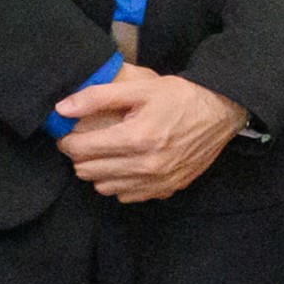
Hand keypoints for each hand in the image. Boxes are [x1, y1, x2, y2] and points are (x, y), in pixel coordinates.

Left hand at [53, 64, 242, 203]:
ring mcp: (158, 180)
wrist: (222, 112)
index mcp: (137, 138)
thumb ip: (97, 97)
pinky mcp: (167, 188)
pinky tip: (128, 165)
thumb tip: (61, 110)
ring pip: (103, 187)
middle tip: (90, 140)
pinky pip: (127, 196)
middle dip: (81, 155)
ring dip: (99, 171)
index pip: (79, 150)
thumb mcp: (140, 87)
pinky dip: (120, 183)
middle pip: (87, 171)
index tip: (70, 132)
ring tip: (109, 153)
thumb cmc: (180, 97)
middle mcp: (146, 165)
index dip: (67, 140)